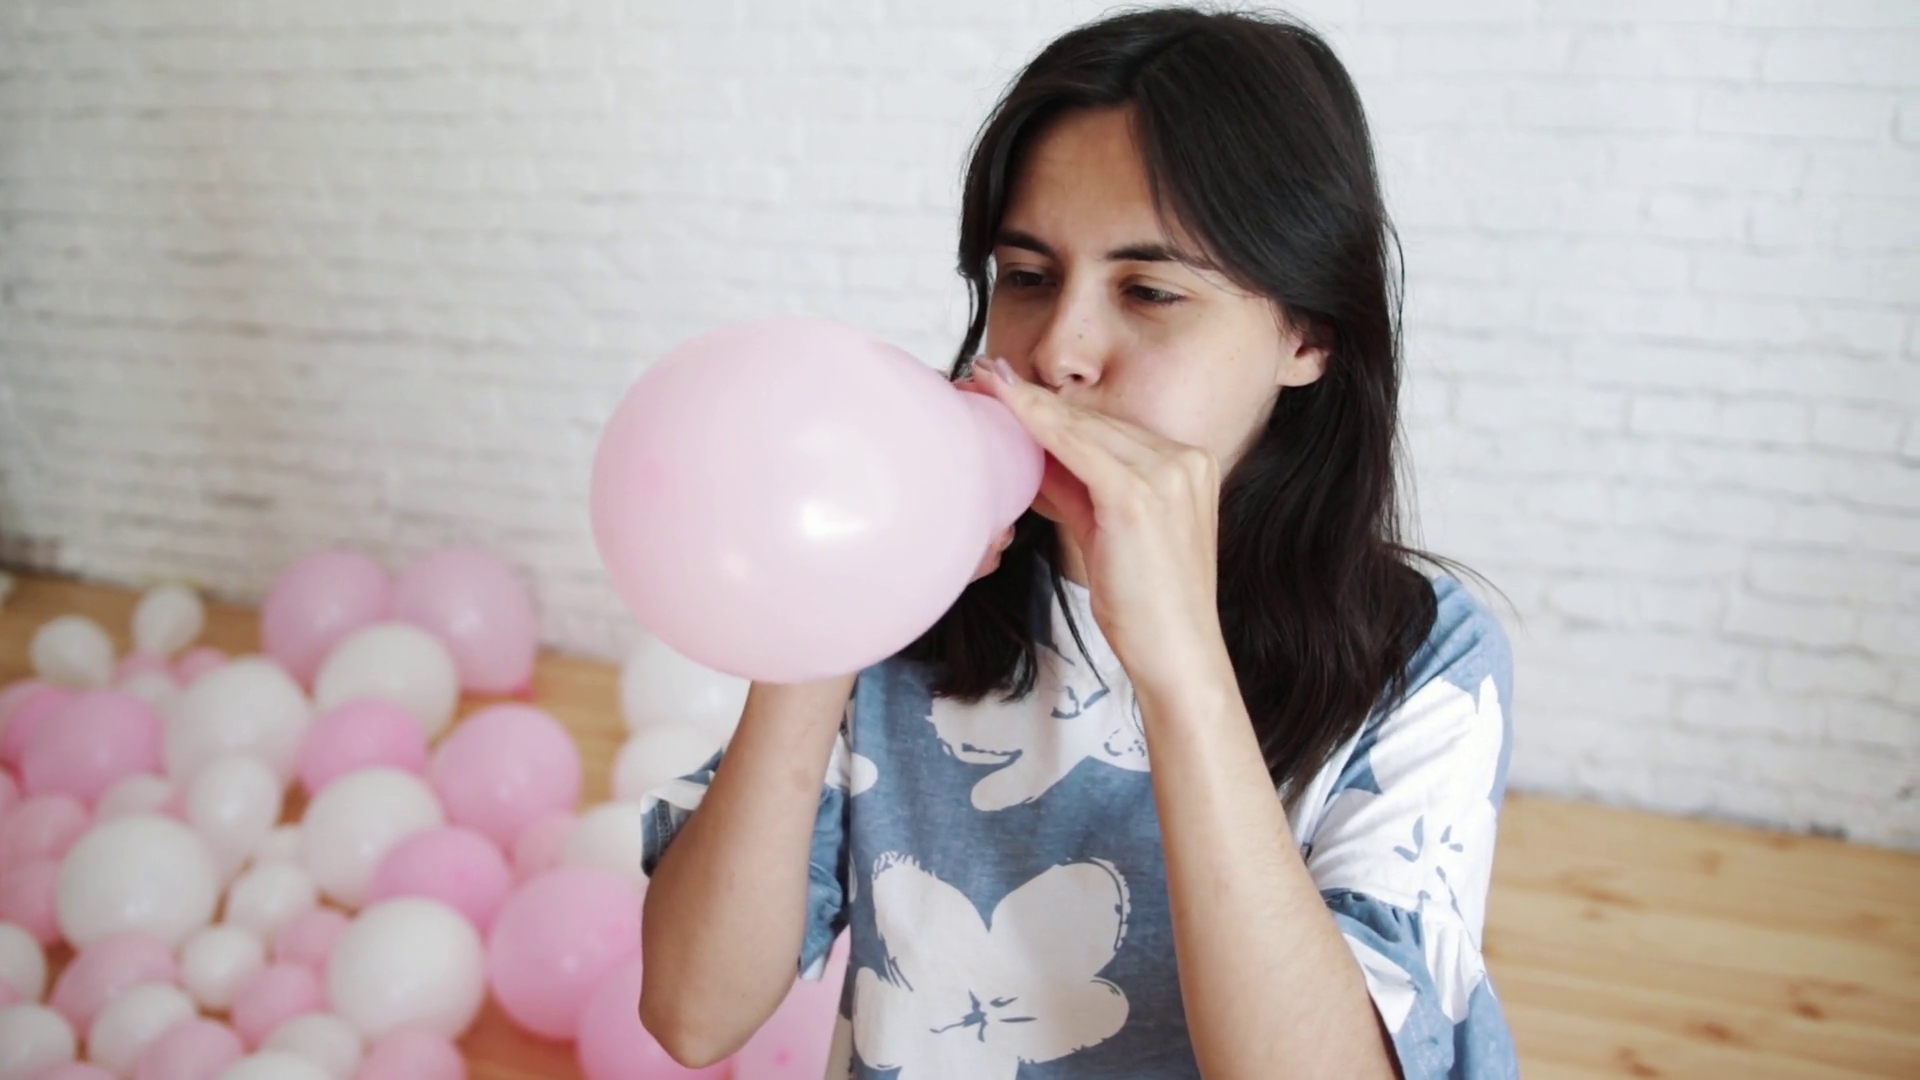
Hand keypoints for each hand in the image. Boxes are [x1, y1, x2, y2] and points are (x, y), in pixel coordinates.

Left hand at [962, 356, 1228, 697]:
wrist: (1178, 654)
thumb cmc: (1146, 606)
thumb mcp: (1110, 533)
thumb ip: (1079, 491)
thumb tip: (1036, 459)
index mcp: (1188, 466)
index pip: (1111, 428)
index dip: (1056, 407)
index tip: (1011, 386)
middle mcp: (1184, 460)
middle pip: (1096, 421)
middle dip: (1036, 399)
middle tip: (986, 374)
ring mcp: (1168, 473)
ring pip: (1083, 427)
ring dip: (1028, 403)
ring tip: (985, 381)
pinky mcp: (1140, 493)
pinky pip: (1077, 445)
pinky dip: (1037, 422)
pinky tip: (1006, 406)